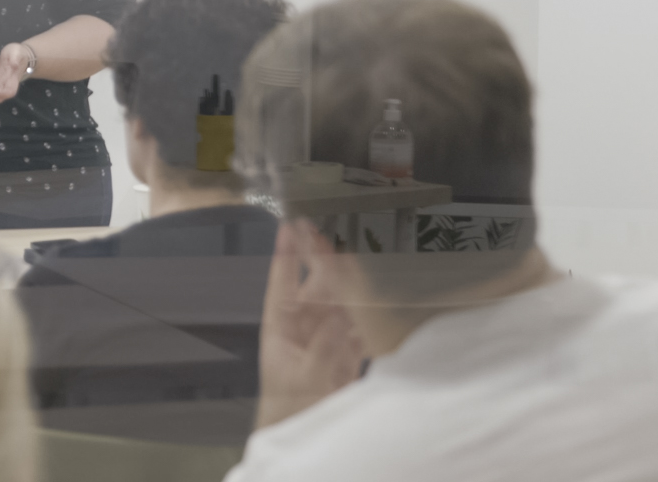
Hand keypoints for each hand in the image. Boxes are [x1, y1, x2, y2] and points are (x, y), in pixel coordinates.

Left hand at [254, 220, 365, 430]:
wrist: (301, 431)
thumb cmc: (289, 406)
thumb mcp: (304, 377)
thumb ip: (323, 348)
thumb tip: (339, 320)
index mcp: (280, 327)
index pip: (283, 283)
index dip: (287, 255)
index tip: (290, 227)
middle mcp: (302, 327)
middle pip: (317, 288)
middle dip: (326, 263)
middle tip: (335, 236)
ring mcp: (324, 337)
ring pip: (340, 303)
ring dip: (349, 285)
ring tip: (360, 260)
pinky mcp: (345, 352)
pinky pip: (357, 326)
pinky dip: (367, 313)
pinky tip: (377, 297)